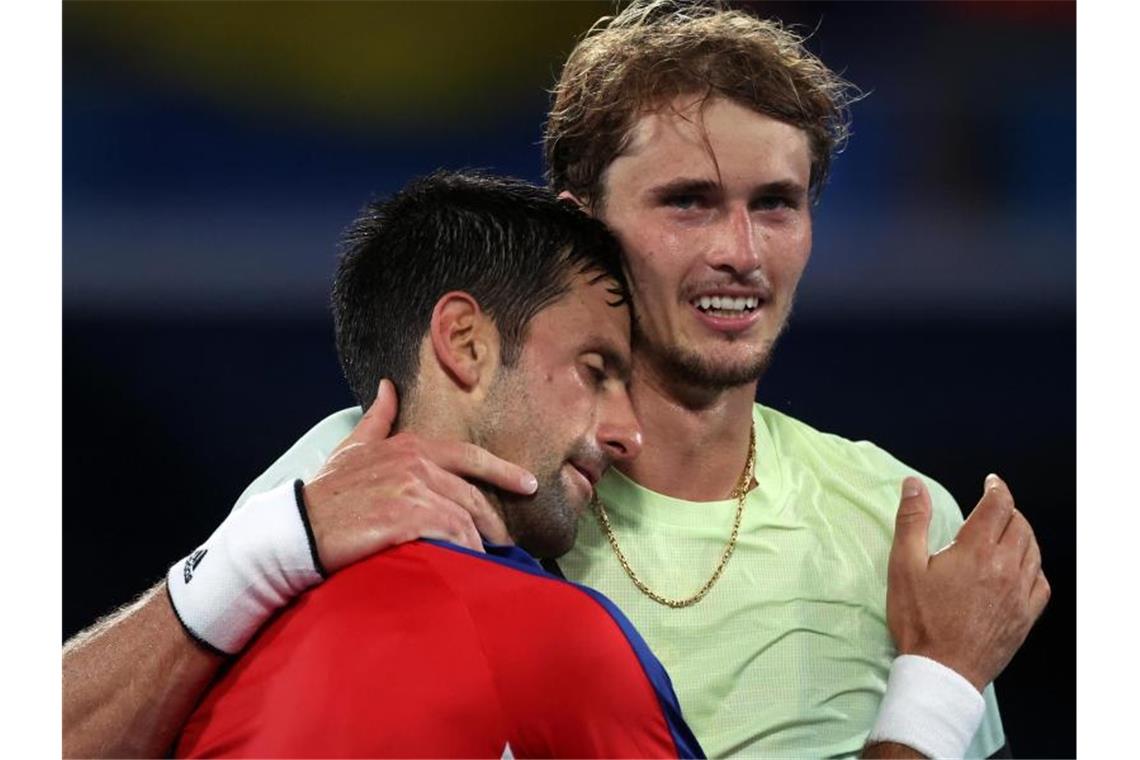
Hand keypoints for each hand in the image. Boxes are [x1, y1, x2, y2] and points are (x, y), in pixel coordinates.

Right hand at [302, 379, 537, 571]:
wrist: (297, 528)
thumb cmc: (326, 493)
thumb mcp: (352, 448)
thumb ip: (377, 419)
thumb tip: (388, 387)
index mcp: (410, 446)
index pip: (470, 456)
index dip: (504, 471)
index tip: (530, 484)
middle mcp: (417, 465)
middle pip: (473, 496)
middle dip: (493, 521)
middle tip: (505, 543)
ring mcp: (414, 492)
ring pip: (464, 520)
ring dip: (478, 545)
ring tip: (485, 563)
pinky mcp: (408, 520)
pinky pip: (452, 538)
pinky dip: (464, 554)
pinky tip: (467, 567)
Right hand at [887, 474, 1049, 690]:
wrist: (941, 671)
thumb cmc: (919, 620)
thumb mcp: (904, 566)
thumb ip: (912, 521)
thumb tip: (913, 485)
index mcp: (977, 551)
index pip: (998, 505)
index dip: (996, 487)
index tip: (991, 482)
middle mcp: (1006, 568)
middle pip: (1020, 525)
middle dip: (1008, 510)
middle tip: (993, 508)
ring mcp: (1020, 594)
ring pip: (1033, 550)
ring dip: (1022, 534)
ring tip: (1006, 533)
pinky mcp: (1025, 616)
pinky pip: (1040, 581)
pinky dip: (1032, 566)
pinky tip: (1019, 569)